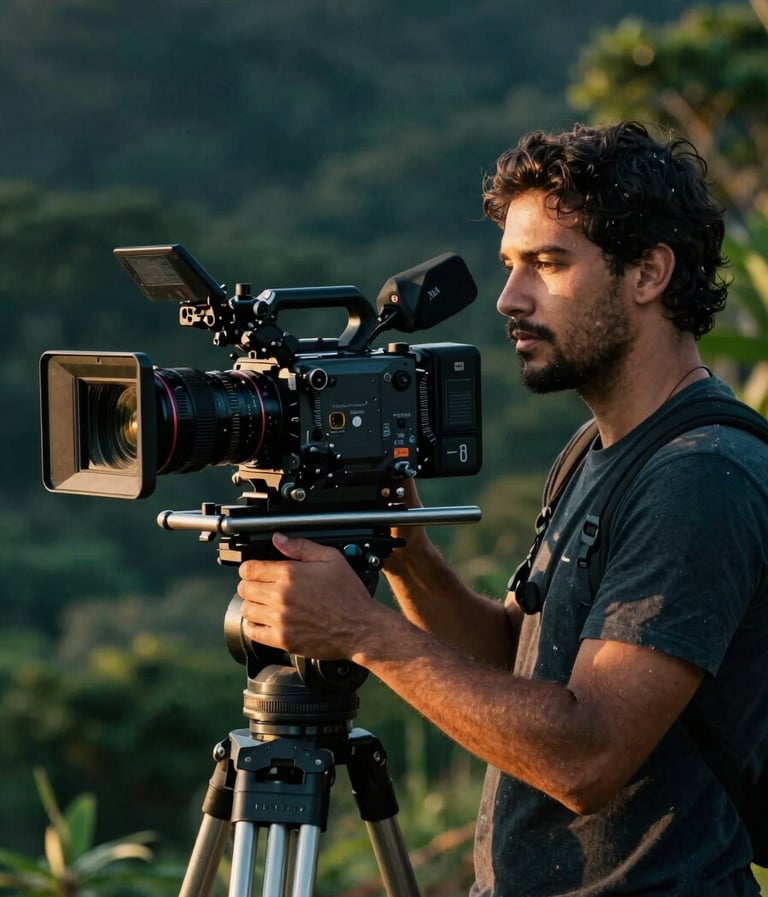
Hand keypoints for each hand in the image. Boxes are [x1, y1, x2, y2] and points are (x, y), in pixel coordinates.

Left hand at [237, 533, 378, 659]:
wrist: (360, 627)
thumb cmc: (349, 595)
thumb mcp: (331, 559)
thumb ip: (301, 547)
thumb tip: (279, 539)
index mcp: (289, 575)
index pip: (249, 569)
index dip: (250, 568)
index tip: (254, 570)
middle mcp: (280, 597)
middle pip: (244, 588)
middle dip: (250, 584)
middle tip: (260, 586)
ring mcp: (280, 620)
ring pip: (247, 609)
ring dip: (252, 604)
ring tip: (263, 603)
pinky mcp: (282, 639)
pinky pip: (253, 632)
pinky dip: (254, 626)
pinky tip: (264, 621)